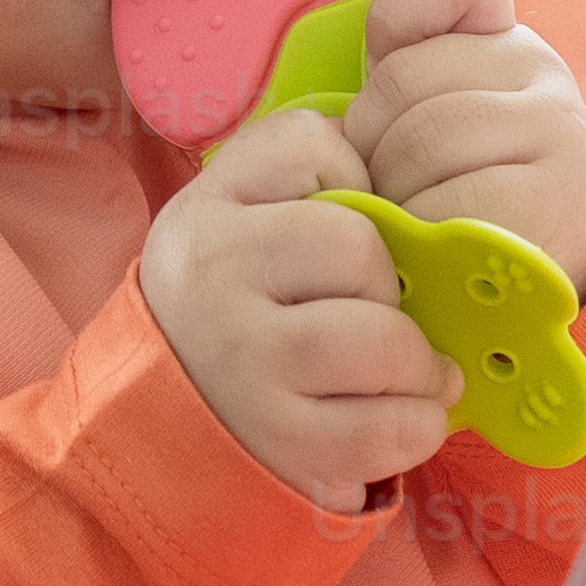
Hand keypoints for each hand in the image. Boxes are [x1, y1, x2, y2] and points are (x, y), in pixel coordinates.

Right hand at [141, 90, 455, 509]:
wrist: (167, 422)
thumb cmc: (237, 310)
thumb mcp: (240, 224)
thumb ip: (312, 182)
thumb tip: (409, 181)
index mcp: (206, 208)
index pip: (311, 145)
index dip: (354, 179)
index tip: (337, 228)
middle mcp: (212, 277)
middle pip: (359, 248)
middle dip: (389, 284)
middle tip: (377, 313)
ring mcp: (243, 364)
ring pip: (382, 341)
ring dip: (416, 363)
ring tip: (406, 372)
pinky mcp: (278, 441)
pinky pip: (385, 427)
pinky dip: (418, 425)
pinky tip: (405, 416)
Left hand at [334, 0, 585, 297]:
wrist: (555, 263)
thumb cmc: (463, 189)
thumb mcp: (430, 120)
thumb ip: (393, 86)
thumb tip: (328, 116)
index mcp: (498, 36)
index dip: (403, 11)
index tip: (384, 59)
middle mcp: (535, 67)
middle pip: (403, 80)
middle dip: (370, 145)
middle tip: (385, 185)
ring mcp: (551, 129)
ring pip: (421, 142)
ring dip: (393, 196)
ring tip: (410, 220)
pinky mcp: (551, 199)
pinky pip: (448, 203)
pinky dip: (421, 235)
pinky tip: (434, 249)